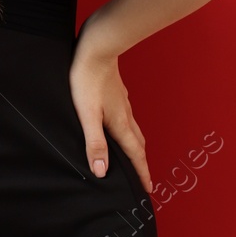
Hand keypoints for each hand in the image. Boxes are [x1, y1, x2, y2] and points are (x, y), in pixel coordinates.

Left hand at [69, 28, 151, 192]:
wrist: (97, 47)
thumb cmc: (88, 78)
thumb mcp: (87, 114)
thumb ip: (94, 142)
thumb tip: (101, 170)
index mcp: (120, 123)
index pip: (134, 155)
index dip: (141, 173)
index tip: (148, 189)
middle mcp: (125, 115)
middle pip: (138, 144)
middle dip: (141, 162)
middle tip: (143, 177)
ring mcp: (123, 103)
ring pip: (134, 130)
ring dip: (136, 147)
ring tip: (133, 157)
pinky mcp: (117, 93)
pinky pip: (127, 118)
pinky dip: (128, 130)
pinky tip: (120, 126)